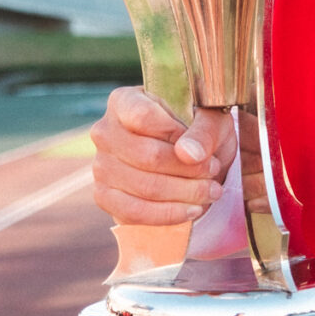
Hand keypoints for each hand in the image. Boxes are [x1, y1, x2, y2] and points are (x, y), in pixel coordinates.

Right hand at [89, 88, 234, 270]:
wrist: (188, 157)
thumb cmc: (196, 129)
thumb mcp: (209, 121)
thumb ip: (202, 132)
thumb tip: (188, 154)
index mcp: (124, 101)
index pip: (143, 117)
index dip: (176, 134)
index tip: (200, 145)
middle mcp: (104, 132)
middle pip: (147, 156)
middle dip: (188, 170)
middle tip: (213, 171)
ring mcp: (101, 166)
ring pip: (144, 187)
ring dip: (184, 194)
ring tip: (211, 191)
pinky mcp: (105, 196)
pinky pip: (133, 212)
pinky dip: (168, 214)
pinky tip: (192, 210)